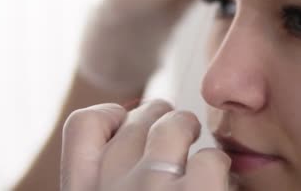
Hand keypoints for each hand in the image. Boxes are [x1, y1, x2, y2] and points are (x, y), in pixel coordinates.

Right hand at [61, 101, 231, 190]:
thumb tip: (134, 125)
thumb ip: (111, 177)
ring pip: (172, 126)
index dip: (111, 116)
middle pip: (136, 121)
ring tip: (196, 147)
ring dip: (189, 130)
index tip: (128, 131)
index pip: (83, 124)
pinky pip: (209, 158)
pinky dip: (217, 169)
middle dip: (160, 119)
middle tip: (177, 135)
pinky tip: (217, 184)